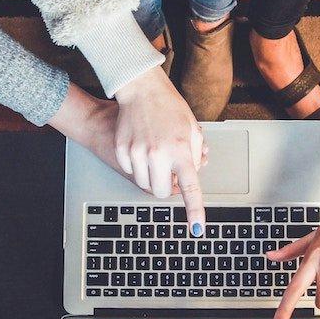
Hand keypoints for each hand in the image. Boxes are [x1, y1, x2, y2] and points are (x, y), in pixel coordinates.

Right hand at [114, 67, 206, 234]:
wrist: (141, 89)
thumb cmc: (169, 107)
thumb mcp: (192, 129)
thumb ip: (195, 156)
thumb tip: (192, 175)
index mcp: (181, 150)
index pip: (190, 188)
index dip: (194, 211)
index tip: (197, 228)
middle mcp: (158, 154)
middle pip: (161, 192)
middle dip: (166, 187)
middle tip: (170, 172)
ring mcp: (137, 153)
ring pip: (144, 184)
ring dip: (152, 177)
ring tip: (156, 155)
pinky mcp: (122, 150)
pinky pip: (131, 171)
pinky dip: (137, 166)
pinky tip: (142, 148)